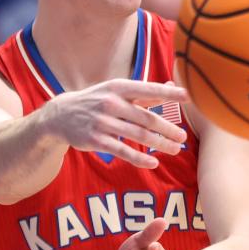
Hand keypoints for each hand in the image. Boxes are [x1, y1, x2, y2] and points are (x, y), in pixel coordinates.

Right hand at [49, 79, 187, 168]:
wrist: (60, 115)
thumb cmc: (97, 100)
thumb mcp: (116, 90)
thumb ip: (144, 92)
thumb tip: (172, 86)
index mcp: (118, 87)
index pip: (148, 90)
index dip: (168, 93)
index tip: (188, 96)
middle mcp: (111, 103)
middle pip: (146, 118)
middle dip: (167, 128)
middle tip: (183, 137)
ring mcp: (103, 122)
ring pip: (137, 135)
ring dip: (159, 144)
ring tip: (175, 149)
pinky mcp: (96, 140)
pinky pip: (122, 151)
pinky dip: (139, 158)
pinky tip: (153, 163)